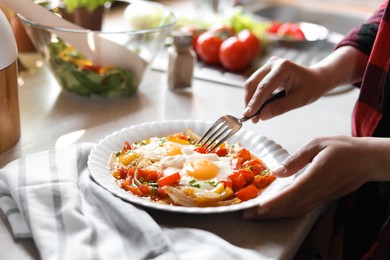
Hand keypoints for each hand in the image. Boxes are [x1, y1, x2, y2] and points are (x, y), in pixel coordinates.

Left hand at [242, 136, 389, 218]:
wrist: (367, 160)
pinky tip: (276, 211)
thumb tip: (278, 171)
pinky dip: (287, 212)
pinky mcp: (324, 199)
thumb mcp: (318, 144)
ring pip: (296, 211)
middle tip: (248, 214)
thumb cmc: (344, 148)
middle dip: (268, 213)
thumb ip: (296, 159)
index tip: (260, 208)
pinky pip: (303, 209)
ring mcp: (322, 197)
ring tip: (257, 215)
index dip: (275, 203)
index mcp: (317, 175)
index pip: (293, 193)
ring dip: (275, 215)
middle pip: (291, 207)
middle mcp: (319, 190)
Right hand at [243, 56, 326, 122]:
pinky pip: (255, 84)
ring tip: (255, 115)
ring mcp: (268, 65)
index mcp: (283, 67)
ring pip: (252, 84)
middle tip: (250, 117)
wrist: (316, 78)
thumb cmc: (311, 87)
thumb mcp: (299, 100)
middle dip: (250, 101)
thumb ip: (280, 107)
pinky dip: (255, 97)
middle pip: (253, 83)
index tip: (248, 114)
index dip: (255, 102)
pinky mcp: (266, 70)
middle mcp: (273, 63)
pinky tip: (259, 107)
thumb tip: (262, 116)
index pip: (264, 87)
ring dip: (251, 100)